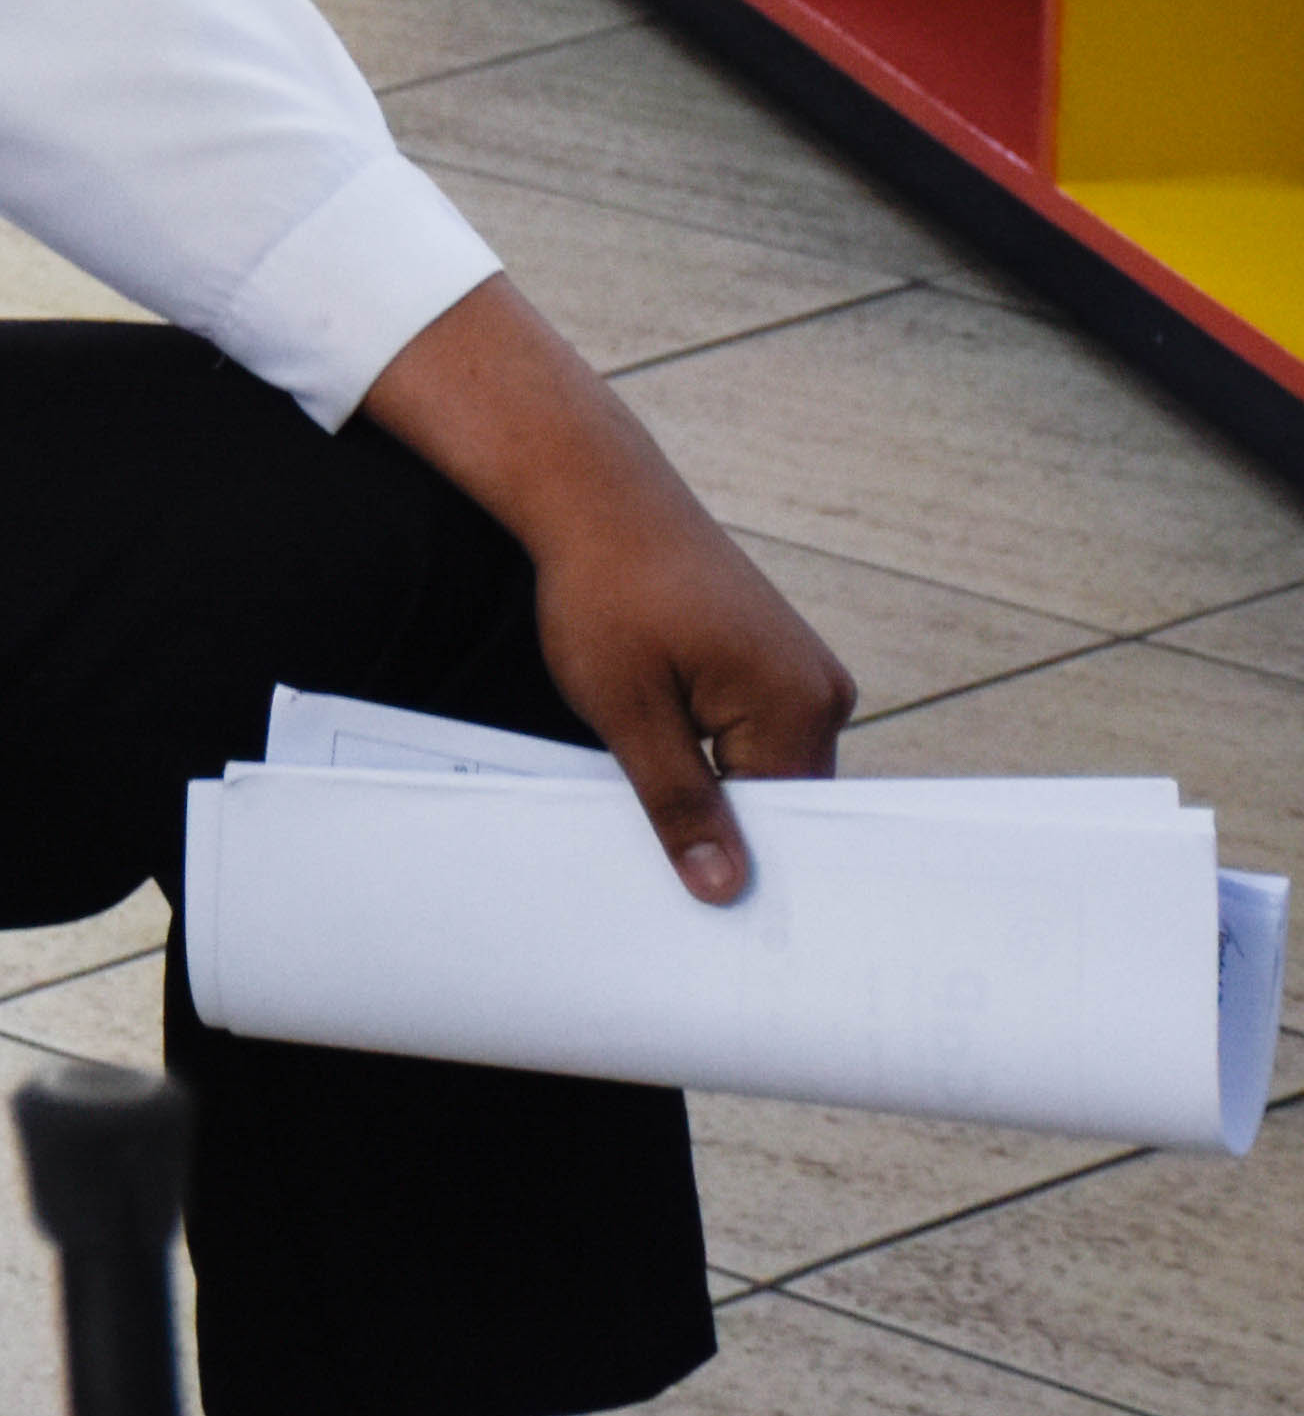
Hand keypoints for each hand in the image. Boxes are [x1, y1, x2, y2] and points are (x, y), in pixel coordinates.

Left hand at [360, 279, 852, 899]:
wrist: (594, 496)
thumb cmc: (604, 593)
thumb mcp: (627, 712)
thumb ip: (681, 803)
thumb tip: (725, 888)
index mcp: (800, 707)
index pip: (790, 826)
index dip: (745, 869)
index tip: (711, 919)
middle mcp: (821, 690)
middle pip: (779, 800)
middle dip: (727, 831)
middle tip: (670, 882)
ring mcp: (800, 670)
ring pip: (759, 766)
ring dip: (712, 788)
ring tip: (658, 813)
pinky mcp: (769, 657)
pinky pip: (749, 731)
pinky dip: (709, 752)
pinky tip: (664, 762)